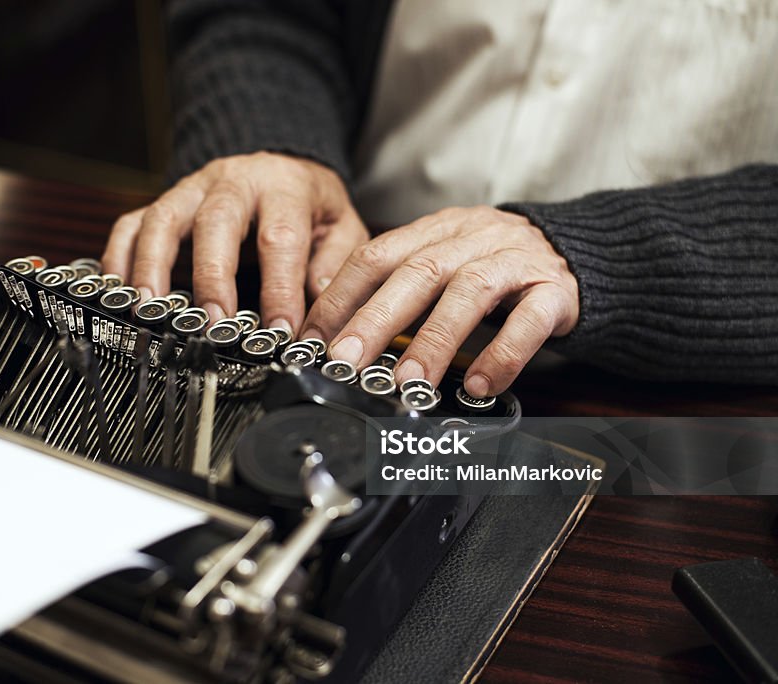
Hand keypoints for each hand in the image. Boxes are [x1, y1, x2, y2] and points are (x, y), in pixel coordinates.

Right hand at [102, 152, 367, 329]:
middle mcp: (233, 181)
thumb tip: (318, 315)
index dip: (280, 287)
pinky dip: (119, 257)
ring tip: (151, 308)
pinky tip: (120, 292)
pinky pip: (132, 224)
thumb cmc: (310, 207)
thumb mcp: (341, 228)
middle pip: (216, 221)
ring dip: (152, 266)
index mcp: (284, 186)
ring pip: (163, 218)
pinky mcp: (163, 203)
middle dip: (213, 276)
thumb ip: (334, 269)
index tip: (281, 330)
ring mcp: (192, 190)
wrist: (281, 166)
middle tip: (213, 322)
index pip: (281, 237)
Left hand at [301, 206, 578, 396]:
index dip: (341, 296)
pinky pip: (530, 320)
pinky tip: (478, 384)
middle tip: (347, 361)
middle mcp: (471, 239)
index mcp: (435, 231)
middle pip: (417, 272)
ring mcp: (515, 261)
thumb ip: (398, 285)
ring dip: (433, 341)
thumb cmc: (495, 266)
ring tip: (408, 381)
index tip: (314, 338)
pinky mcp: (555, 290)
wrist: (577, 250)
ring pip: (469, 293)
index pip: (377, 256)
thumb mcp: (443, 261)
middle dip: (376, 319)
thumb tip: (339, 331)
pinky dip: (502, 353)